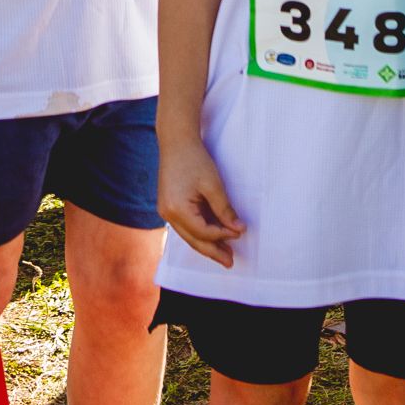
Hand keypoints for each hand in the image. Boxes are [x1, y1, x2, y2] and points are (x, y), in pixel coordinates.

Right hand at [159, 134, 245, 264]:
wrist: (176, 142)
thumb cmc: (195, 159)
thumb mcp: (213, 184)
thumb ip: (224, 210)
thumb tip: (238, 230)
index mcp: (177, 209)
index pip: (203, 232)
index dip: (222, 235)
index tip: (239, 233)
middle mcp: (167, 214)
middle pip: (193, 240)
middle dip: (213, 251)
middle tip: (230, 262)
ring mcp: (165, 211)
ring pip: (188, 235)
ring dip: (206, 244)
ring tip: (223, 254)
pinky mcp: (168, 206)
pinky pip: (184, 226)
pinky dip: (198, 233)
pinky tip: (211, 237)